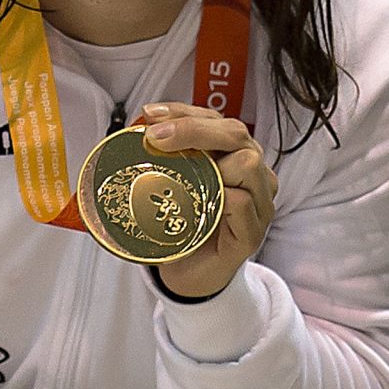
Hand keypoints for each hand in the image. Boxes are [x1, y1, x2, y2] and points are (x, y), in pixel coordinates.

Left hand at [139, 101, 277, 300]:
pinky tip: (196, 203)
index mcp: (233, 155)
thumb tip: (129, 134)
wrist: (190, 277)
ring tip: (177, 176)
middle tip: (155, 139)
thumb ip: (162, 160)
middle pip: (235, 133)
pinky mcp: (252, 232)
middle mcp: (254, 173)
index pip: (215, 120)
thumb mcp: (171, 186)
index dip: (183, 112)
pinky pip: (242, 202)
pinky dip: (218, 198)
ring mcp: (259, 202)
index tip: (149, 115)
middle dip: (192, 129)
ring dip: (208, 164)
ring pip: (247, 163)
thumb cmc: (182, 227)